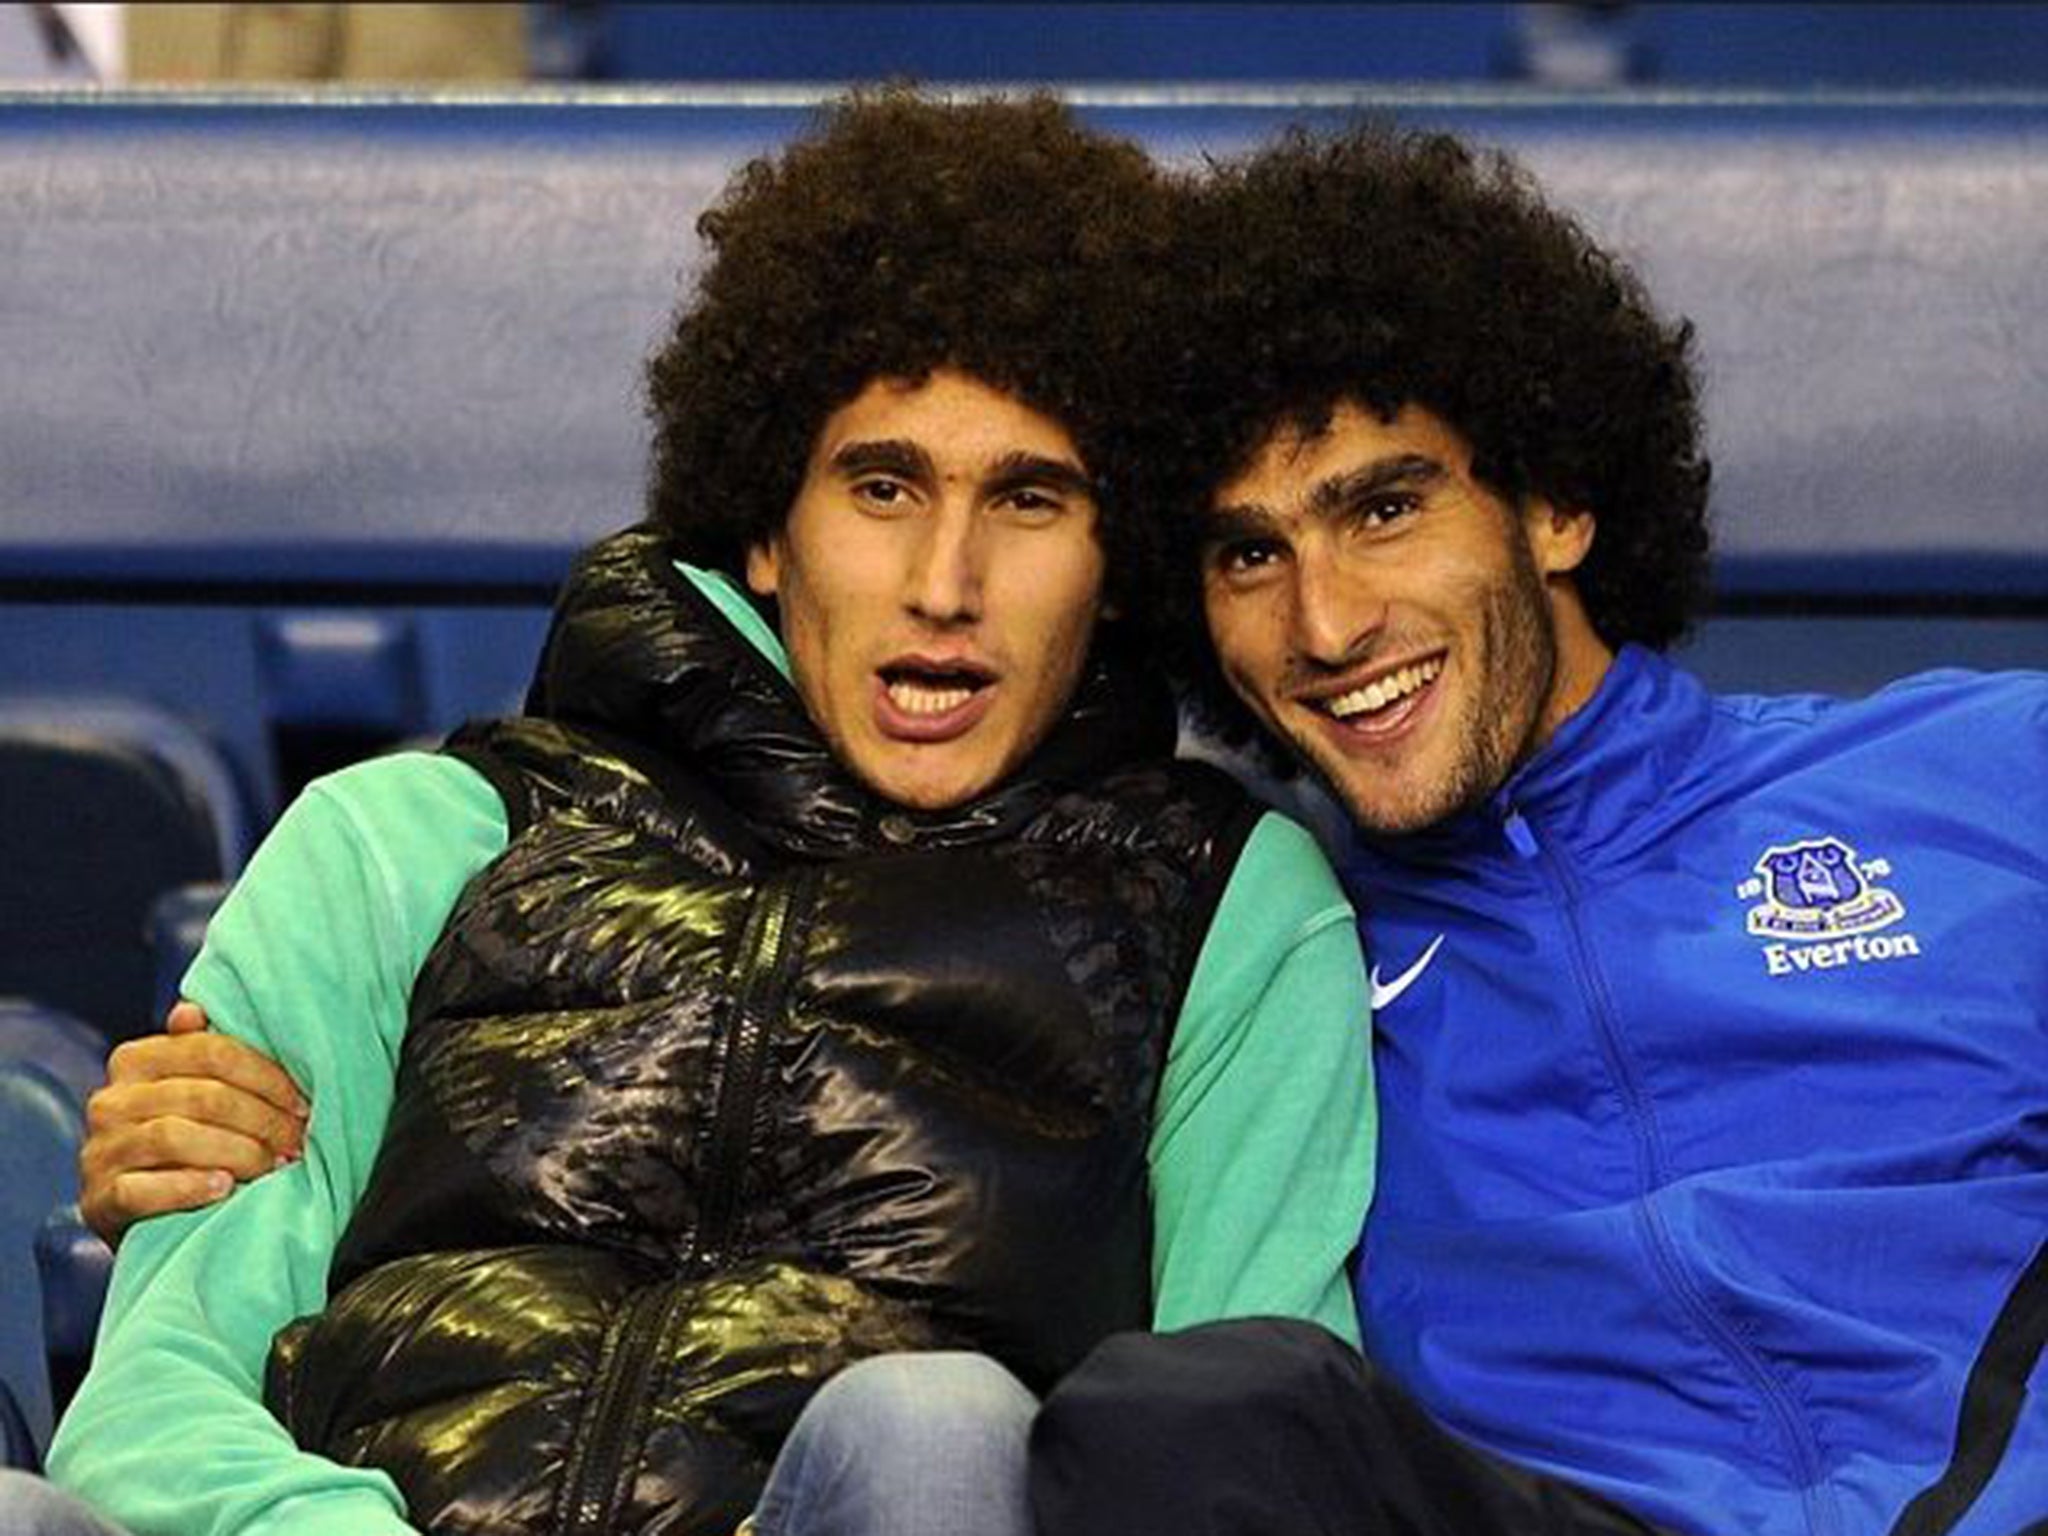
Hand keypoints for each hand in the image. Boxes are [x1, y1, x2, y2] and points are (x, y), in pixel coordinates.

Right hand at [79, 1001, 309, 1244]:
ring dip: (237, 1152)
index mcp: (136, 1059)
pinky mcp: (98, 1199)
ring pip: (175, 1137)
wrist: (142, 1212)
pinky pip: (143, 1190)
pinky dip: (189, 1187)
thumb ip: (201, 1051)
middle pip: (202, 1096)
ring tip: (272, 1166)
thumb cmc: (184, 1141)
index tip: (303, 1104)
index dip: (267, 1077)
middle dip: (262, 1120)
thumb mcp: (192, 1090)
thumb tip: (193, 1009)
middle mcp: (111, 1101)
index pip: (212, 1051)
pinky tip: (224, 1188)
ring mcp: (101, 1151)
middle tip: (296, 1142)